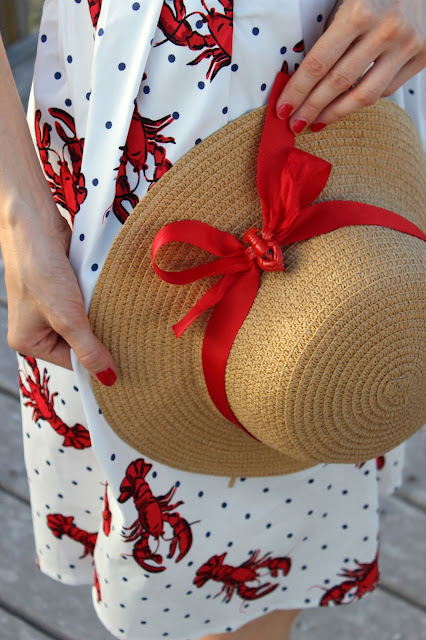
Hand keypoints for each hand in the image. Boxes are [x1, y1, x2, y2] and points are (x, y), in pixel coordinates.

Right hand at [3, 204, 116, 384]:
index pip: (70, 362)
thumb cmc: (39, 269)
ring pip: (86, 322)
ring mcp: (50, 306)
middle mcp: (37, 326)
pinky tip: (107, 296)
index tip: (124, 361)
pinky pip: (86, 303)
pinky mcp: (64, 288)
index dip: (96, 361)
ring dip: (100, 316)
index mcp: (29, 341)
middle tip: (123, 334)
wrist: (34, 223)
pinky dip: (97, 299)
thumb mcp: (67, 317)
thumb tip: (106, 377)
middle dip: (99, 335)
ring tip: (114, 311)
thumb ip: (88, 349)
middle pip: (79, 343)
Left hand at [276, 0, 425, 132]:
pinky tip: (346, 104)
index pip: (319, 63)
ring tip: (317, 122)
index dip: (298, 91)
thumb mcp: (347, 1)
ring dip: (336, 114)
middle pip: (339, 83)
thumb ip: (330, 35)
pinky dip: (363, 100)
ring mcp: (407, 45)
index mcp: (360, 12)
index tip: (284, 108)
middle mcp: (386, 30)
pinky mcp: (422, 56)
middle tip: (295, 122)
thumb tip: (302, 78)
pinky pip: (386, 90)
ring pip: (365, 95)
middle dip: (312, 108)